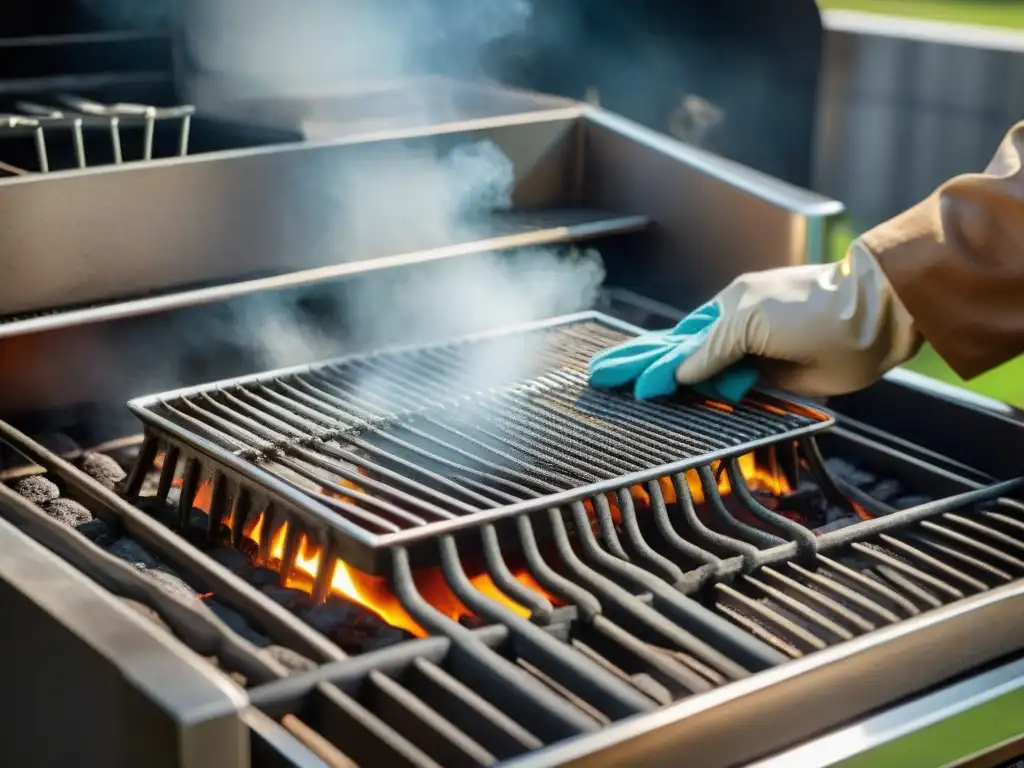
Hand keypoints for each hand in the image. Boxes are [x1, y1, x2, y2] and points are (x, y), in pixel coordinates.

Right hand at [589, 242, 922, 400]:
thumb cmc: (809, 308)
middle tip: (601, 379)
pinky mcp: (776, 379)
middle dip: (639, 367)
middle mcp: (734, 334)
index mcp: (724, 312)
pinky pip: (734, 394)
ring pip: (703, 377)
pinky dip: (708, 399)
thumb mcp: (747, 322)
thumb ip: (706, 351)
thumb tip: (667, 376)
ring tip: (631, 393)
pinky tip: (686, 402)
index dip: (637, 359)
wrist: (871, 317)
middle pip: (676, 356)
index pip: (670, 341)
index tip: (605, 373)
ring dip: (671, 386)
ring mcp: (754, 357)